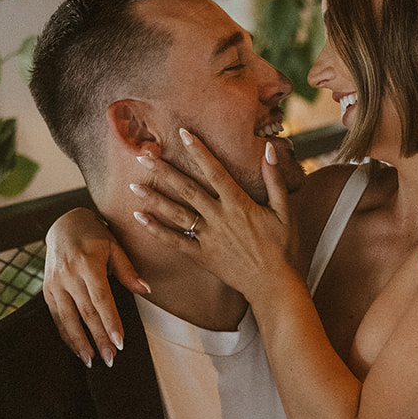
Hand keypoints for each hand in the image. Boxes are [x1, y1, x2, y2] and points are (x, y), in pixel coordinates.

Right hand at [43, 209, 147, 367]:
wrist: (63, 225)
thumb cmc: (95, 236)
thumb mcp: (114, 246)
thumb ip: (128, 270)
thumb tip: (146, 290)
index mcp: (87, 263)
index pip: (101, 299)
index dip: (110, 322)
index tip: (120, 342)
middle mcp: (68, 274)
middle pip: (85, 312)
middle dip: (98, 338)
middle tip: (110, 358)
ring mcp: (55, 283)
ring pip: (67, 318)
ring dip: (80, 342)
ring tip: (92, 360)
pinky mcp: (47, 289)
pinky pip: (56, 316)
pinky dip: (66, 334)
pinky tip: (77, 348)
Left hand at [131, 129, 298, 304]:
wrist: (273, 285)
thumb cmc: (282, 247)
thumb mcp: (284, 211)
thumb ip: (275, 179)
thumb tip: (269, 150)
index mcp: (239, 204)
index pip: (215, 171)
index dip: (199, 151)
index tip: (183, 133)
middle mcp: (220, 218)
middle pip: (187, 189)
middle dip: (164, 171)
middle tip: (144, 156)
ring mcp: (208, 238)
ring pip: (176, 214)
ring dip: (154, 199)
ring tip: (133, 186)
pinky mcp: (201, 255)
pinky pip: (175, 241)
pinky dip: (156, 230)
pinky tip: (139, 218)